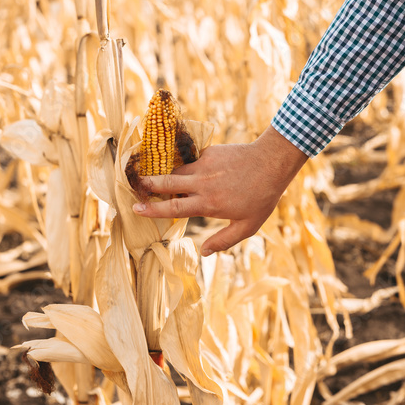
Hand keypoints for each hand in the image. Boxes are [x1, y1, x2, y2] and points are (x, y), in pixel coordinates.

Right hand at [133, 125, 307, 254]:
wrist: (271, 163)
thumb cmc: (262, 198)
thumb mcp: (247, 226)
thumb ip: (224, 240)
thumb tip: (204, 252)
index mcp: (208, 204)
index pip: (173, 209)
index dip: (152, 210)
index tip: (136, 209)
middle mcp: (202, 184)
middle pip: (166, 183)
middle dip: (147, 185)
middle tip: (133, 187)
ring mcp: (205, 165)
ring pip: (177, 171)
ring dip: (166, 176)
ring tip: (155, 180)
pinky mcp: (210, 152)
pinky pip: (191, 160)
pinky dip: (186, 166)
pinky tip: (186, 171)